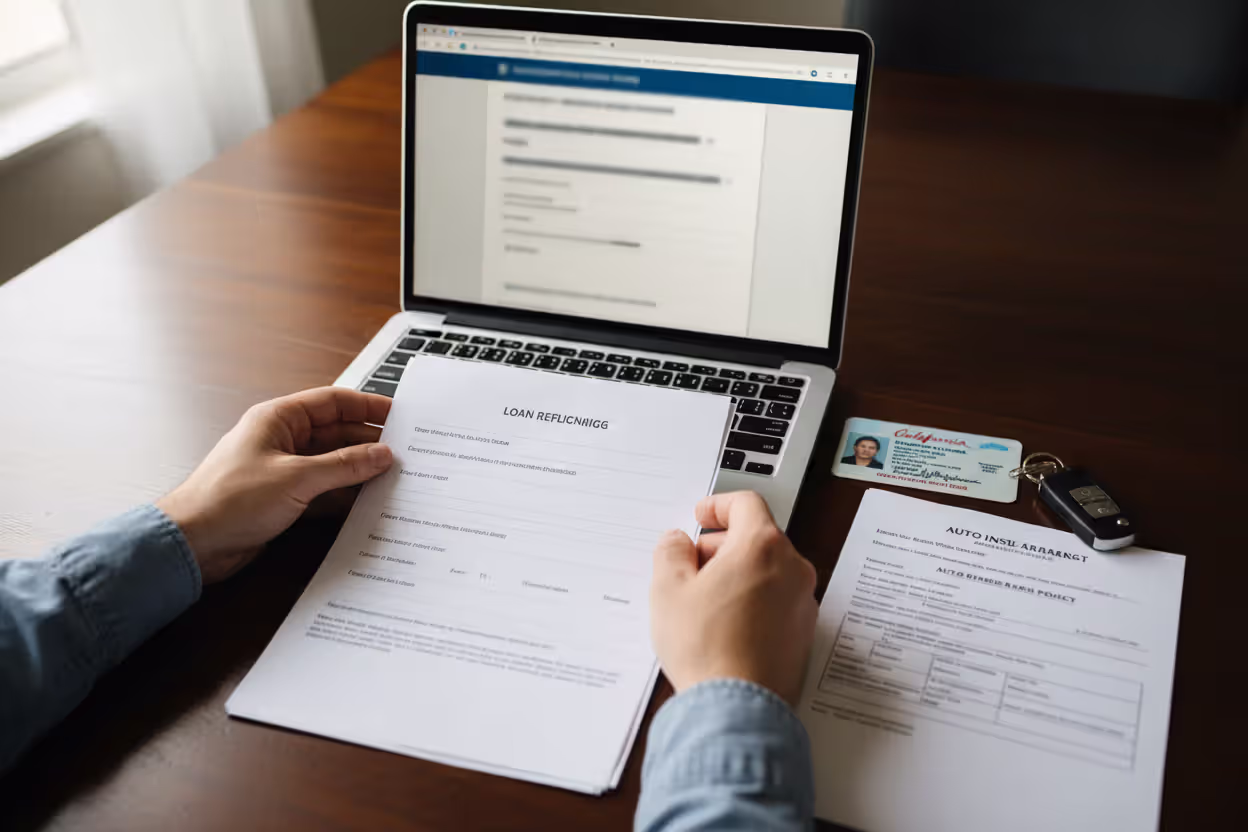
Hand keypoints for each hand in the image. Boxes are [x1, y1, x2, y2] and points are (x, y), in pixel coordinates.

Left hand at [157, 387, 393, 583]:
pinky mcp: (284, 497)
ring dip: (359, 469)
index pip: (332, 402)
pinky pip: (324, 488)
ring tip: (394, 476)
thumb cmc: (230, 500)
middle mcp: (282, 440)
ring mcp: (283, 469)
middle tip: (405, 452)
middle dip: (368, 442)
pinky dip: (345, 493)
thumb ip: (344, 466)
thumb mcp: (296, 478)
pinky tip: (368, 500)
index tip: (399, 415)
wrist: (193, 544)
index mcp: (278, 419)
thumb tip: (382, 454)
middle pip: (336, 433)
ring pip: (333, 462)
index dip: (367, 406)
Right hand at [650, 491, 817, 704]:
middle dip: (723, 545)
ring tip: (705, 599)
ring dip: (739, 574)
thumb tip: (677, 542)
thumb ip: (670, 552)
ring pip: (770, 571)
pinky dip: (754, 601)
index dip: (718, 505)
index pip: (746, 504)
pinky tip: (725, 625)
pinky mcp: (804, 634)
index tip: (702, 515)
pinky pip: (778, 602)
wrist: (737, 707)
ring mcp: (803, 603)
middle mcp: (792, 569)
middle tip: (692, 563)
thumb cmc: (706, 647)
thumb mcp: (668, 589)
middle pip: (759, 538)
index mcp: (762, 546)